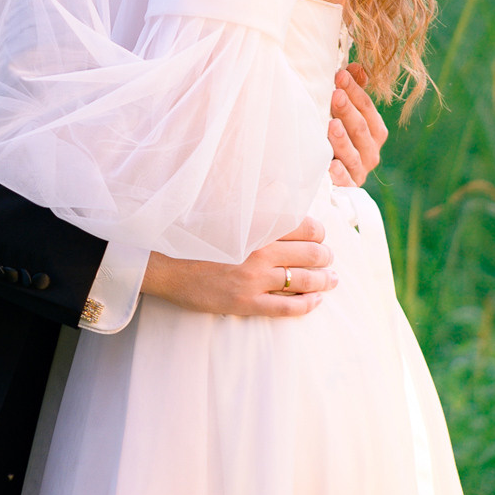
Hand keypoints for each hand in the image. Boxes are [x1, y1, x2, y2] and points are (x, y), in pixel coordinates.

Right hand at [141, 217, 334, 318]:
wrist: (163, 262)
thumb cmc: (192, 233)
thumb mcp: (223, 208)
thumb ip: (256, 200)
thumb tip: (282, 187)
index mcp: (257, 225)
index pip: (305, 227)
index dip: (319, 232)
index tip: (320, 236)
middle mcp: (261, 251)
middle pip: (310, 254)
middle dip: (325, 256)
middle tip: (329, 259)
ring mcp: (254, 279)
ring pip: (303, 280)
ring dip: (323, 280)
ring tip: (331, 280)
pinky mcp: (246, 302)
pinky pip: (287, 307)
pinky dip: (307, 304)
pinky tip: (316, 301)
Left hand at [327, 64, 385, 188]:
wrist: (329, 177)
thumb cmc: (337, 137)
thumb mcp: (345, 113)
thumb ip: (353, 92)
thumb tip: (356, 66)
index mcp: (374, 132)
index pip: (367, 109)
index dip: (355, 91)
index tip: (339, 74)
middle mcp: (371, 152)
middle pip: (361, 129)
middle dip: (348, 110)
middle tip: (335, 94)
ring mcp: (359, 171)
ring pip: (353, 155)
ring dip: (342, 140)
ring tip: (331, 125)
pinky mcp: (347, 189)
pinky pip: (345, 183)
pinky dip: (340, 175)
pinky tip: (331, 166)